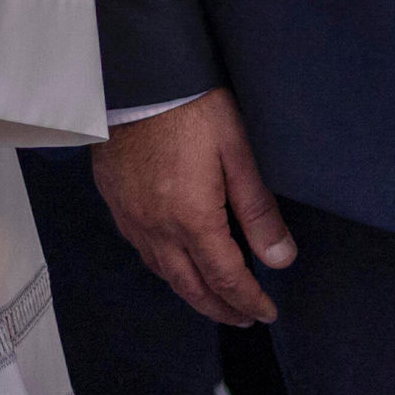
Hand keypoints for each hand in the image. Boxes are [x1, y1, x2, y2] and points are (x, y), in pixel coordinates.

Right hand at [95, 91, 296, 325]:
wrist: (135, 76)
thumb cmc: (191, 107)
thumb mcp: (237, 152)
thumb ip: (258, 210)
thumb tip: (280, 259)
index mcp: (192, 220)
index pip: (225, 278)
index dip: (248, 300)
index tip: (266, 313)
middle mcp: (157, 228)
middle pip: (190, 286)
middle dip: (220, 309)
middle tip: (242, 318)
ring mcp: (131, 216)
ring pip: (162, 272)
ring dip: (190, 292)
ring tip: (211, 298)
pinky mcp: (114, 200)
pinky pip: (140, 248)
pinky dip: (163, 267)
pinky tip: (172, 261)